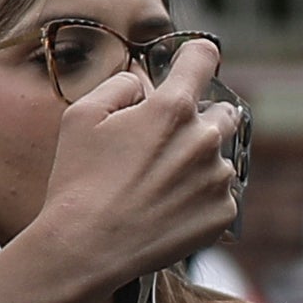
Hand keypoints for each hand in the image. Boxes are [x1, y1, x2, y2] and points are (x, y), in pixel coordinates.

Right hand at [24, 38, 250, 301]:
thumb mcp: (83, 116)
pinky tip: (168, 208)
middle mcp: (205, 140)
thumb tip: (144, 84)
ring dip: (199, 162)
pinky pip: (220, 195)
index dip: (196, 55)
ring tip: (158, 184)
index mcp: (172, 109)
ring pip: (220, 158)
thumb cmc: (79, 180)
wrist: (88, 247)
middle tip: (167, 140)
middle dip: (200, 118)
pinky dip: (201, 197)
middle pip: (223, 112)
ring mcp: (218, 180)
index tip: (194, 60)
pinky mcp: (223, 214)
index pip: (202, 58)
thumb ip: (121, 86)